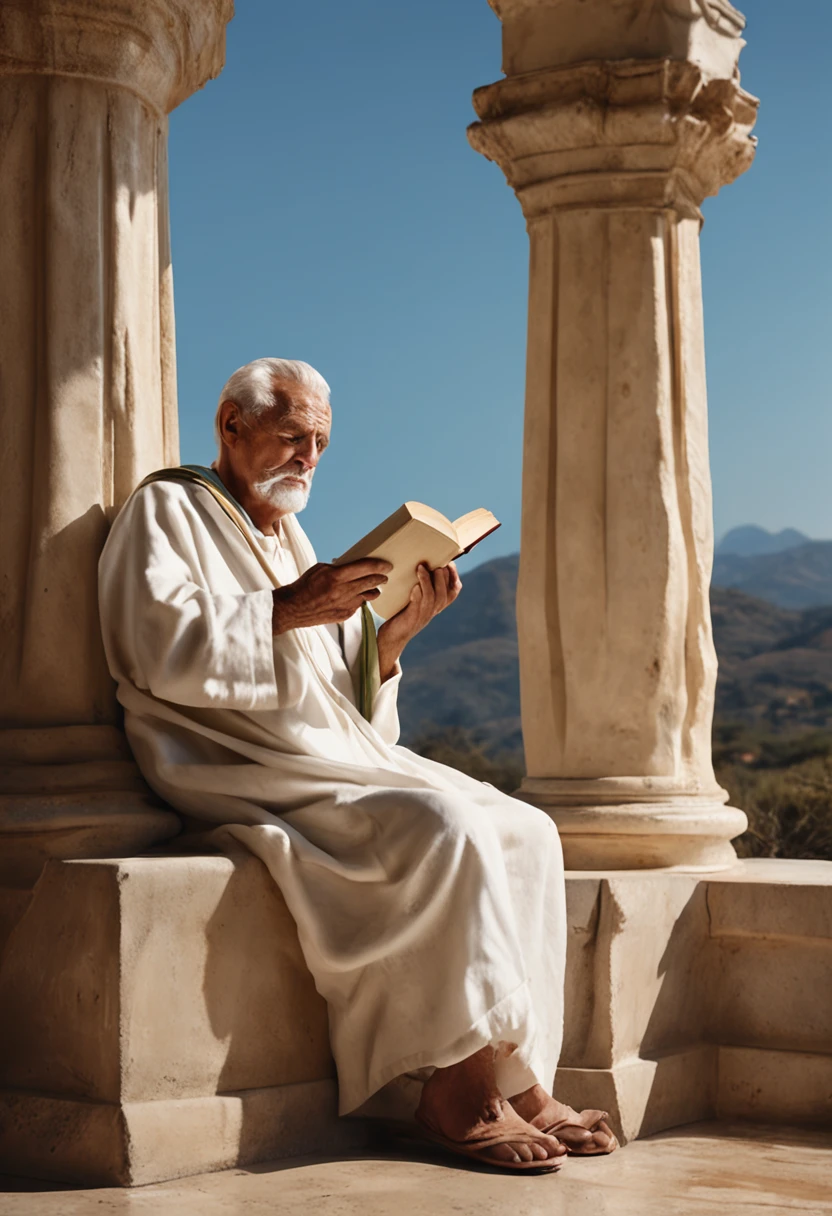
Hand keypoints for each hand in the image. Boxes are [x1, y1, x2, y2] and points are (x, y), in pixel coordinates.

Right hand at [272, 559, 391, 633]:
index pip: (365, 568)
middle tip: (385, 576)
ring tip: (375, 587)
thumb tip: (352, 565)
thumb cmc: (305, 585)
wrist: (294, 608)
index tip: (387, 565)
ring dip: (373, 590)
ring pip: (368, 596)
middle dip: (380, 578)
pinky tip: (357, 597)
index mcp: (336, 576)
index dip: (379, 566)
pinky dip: (359, 600)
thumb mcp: (320, 569)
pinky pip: (358, 606)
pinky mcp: (344, 615)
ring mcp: (345, 605)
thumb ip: (338, 567)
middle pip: (371, 582)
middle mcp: (343, 591)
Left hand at [376, 562, 462, 680]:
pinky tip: (415, 586)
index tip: (449, 563)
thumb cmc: (402, 615)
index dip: (454, 577)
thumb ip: (420, 586)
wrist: (392, 638)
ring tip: (422, 567)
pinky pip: (418, 605)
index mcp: (436, 605)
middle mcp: (433, 610)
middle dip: (443, 576)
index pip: (453, 591)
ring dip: (428, 581)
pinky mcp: (412, 618)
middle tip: (437, 563)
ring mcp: (423, 615)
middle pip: (445, 593)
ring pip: (434, 598)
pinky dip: (418, 595)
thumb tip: (419, 563)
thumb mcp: (415, 600)